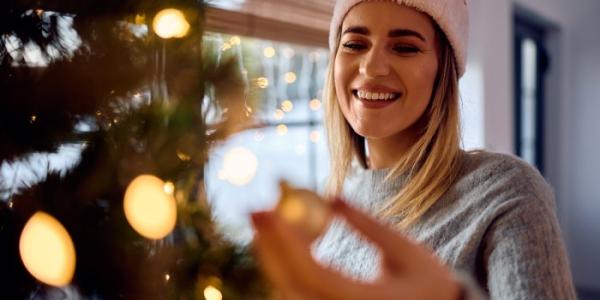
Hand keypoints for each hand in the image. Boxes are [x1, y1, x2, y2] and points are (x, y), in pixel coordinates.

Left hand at [250, 198, 461, 299]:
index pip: (314, 274)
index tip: (271, 209)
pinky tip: (284, 237)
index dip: (287, 242)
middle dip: (271, 244)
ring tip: (267, 216)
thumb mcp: (406, 252)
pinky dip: (286, 261)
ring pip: (289, 287)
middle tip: (257, 209)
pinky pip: (298, 288)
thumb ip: (369, 226)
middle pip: (292, 283)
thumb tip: (331, 196)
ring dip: (273, 252)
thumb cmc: (428, 284)